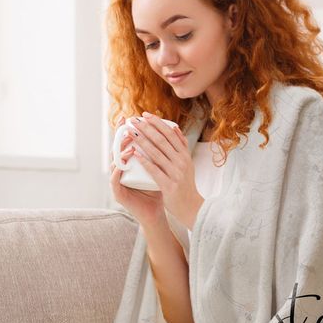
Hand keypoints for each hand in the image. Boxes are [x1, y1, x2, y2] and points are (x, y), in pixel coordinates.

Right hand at [110, 115, 166, 228]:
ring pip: (114, 162)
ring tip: (130, 144)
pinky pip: (114, 180)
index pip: (128, 143)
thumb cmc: (159, 190)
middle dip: (121, 135)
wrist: (156, 213)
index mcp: (131, 163)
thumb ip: (164, 152)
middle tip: (127, 125)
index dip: (129, 130)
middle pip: (118, 149)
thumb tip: (174, 131)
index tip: (135, 117)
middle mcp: (122, 170)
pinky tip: (122, 163)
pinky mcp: (118, 193)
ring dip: (120, 152)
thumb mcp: (163, 168)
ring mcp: (118, 181)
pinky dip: (118, 171)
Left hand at [123, 112, 204, 229]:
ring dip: (142, 141)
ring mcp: (176, 173)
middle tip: (134, 120)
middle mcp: (182, 162)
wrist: (192, 208)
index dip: (157, 122)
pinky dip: (144, 161)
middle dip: (146, 128)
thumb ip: (181, 147)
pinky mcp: (169, 185)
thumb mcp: (187, 164)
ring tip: (131, 133)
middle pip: (162, 140)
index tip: (145, 115)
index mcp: (185, 155)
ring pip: (156, 153)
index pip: (170, 133)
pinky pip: (154, 170)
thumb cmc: (186, 186)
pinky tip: (135, 154)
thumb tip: (175, 128)